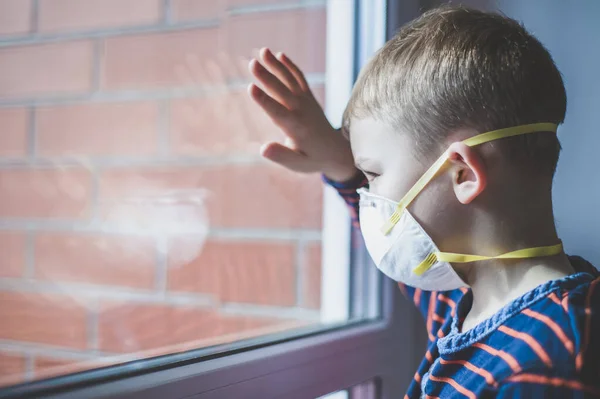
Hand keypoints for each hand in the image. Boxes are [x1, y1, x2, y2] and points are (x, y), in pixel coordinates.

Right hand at [248, 48, 357, 181]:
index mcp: (296, 128)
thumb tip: (263, 149)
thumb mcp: (297, 164)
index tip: (251, 88)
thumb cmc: (313, 159)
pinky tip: (279, 55)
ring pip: (290, 80)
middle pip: (281, 91)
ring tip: (263, 51)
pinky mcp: (308, 98)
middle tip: (252, 63)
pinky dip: (290, 67)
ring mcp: (306, 102)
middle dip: (267, 77)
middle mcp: (301, 111)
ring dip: (277, 65)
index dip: (264, 100)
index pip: (277, 112)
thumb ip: (281, 155)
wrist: (337, 151)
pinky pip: (299, 79)